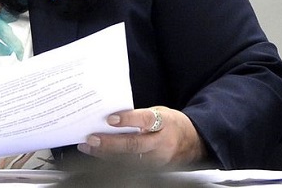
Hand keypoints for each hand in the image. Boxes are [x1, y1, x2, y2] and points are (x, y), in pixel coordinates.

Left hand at [77, 106, 206, 165]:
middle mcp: (162, 142)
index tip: (110, 119)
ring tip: (88, 146)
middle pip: (135, 144)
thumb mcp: (159, 112)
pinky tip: (99, 154)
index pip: (146, 120)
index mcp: (165, 122)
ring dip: (106, 153)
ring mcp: (159, 159)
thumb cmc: (170, 124)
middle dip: (111, 142)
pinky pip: (132, 165)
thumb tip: (111, 116)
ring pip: (130, 159)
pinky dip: (113, 159)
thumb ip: (139, 115)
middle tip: (92, 137)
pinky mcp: (155, 169)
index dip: (128, 119)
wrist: (193, 142)